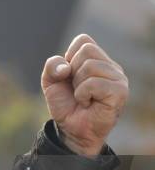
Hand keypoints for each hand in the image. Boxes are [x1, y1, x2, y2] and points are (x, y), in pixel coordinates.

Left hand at [41, 34, 128, 154]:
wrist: (71, 129)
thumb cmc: (66, 104)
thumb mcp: (50, 82)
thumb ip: (52, 66)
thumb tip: (65, 67)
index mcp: (97, 59)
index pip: (83, 40)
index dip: (68, 58)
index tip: (69, 76)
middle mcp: (111, 66)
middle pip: (86, 51)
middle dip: (72, 72)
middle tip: (77, 89)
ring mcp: (118, 78)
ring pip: (90, 66)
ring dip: (78, 85)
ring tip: (83, 97)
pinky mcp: (120, 92)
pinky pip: (94, 83)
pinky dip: (83, 94)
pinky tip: (87, 103)